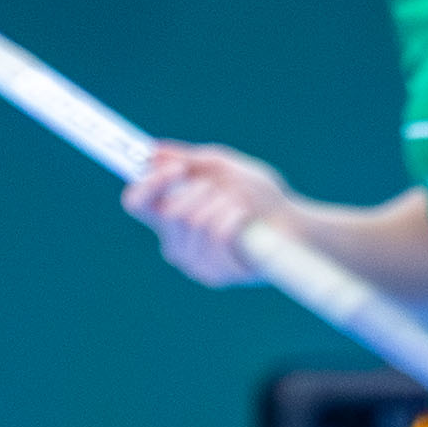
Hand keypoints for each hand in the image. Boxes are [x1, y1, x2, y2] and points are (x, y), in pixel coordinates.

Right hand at [119, 142, 289, 290]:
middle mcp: (174, 241)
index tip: (174, 169)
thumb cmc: (257, 196)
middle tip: (218, 189)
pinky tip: (245, 222)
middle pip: (169, 212)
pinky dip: (235, 219)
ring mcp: (192, 261)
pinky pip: (216, 236)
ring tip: (238, 206)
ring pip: (194, 222)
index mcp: (169, 213)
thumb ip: (188, 159)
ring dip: (222, 204)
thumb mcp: (222, 167)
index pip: (136, 202)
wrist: (291, 224)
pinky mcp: (212, 275)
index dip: (148, 184)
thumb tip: (152, 150)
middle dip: (199, 192)